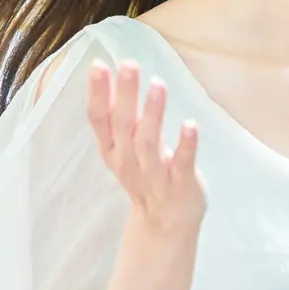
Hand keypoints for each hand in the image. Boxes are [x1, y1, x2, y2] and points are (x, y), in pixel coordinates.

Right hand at [87, 58, 206, 236]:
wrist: (164, 224)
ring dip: (153, 113)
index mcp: (112, 150)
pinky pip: (182, 164)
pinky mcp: (180, 185)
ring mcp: (154, 175)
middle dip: (124, 95)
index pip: (99, 119)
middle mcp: (128, 162)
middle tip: (129, 65)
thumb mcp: (124, 148)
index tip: (98, 65)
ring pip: (148, 143)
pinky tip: (190, 124)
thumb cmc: (145, 173)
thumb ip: (120, 116)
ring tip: (158, 84)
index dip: (97, 93)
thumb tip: (116, 71)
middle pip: (123, 125)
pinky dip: (186, 144)